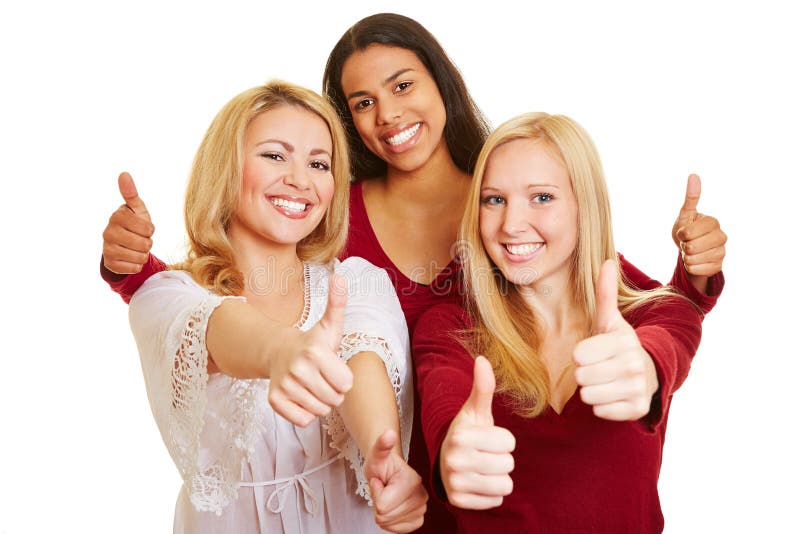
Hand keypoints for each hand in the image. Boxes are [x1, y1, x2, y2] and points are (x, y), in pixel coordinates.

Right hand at [102, 172, 154, 273]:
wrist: (122, 244)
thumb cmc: (133, 223)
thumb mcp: (137, 209)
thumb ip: (131, 193)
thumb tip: (124, 174)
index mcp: (117, 216)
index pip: (148, 228)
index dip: (150, 230)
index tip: (143, 227)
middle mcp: (108, 232)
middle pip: (145, 244)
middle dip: (147, 243)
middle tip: (139, 238)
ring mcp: (107, 248)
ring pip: (140, 257)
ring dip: (143, 254)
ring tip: (135, 248)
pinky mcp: (110, 263)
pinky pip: (134, 268)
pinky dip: (137, 265)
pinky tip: (130, 258)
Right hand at [267, 274, 353, 426]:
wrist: (278, 352)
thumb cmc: (312, 341)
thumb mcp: (329, 325)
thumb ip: (338, 303)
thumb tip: (341, 277)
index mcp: (315, 351)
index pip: (346, 384)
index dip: (343, 378)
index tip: (333, 367)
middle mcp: (298, 369)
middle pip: (334, 400)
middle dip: (333, 392)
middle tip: (322, 377)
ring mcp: (284, 385)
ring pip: (319, 411)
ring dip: (320, 402)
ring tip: (312, 385)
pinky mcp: (275, 401)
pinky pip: (303, 420)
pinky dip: (305, 413)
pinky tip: (302, 396)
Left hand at [365, 430, 427, 532]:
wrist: (389, 471)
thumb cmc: (381, 464)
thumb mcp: (377, 454)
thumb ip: (381, 445)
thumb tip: (388, 433)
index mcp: (413, 481)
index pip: (382, 505)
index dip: (376, 493)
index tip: (381, 480)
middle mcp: (422, 496)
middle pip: (385, 517)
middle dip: (378, 503)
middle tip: (383, 488)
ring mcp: (422, 509)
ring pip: (390, 525)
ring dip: (383, 512)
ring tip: (388, 495)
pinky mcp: (419, 519)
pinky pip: (398, 530)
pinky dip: (390, 522)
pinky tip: (393, 507)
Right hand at [439, 356, 514, 509]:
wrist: (446, 462)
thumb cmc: (468, 434)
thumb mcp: (475, 412)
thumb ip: (482, 387)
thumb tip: (482, 358)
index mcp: (460, 435)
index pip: (509, 441)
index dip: (503, 439)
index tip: (487, 438)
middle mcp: (454, 460)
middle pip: (509, 463)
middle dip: (502, 459)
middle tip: (485, 454)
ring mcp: (455, 483)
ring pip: (505, 484)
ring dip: (499, 477)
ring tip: (483, 469)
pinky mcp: (459, 502)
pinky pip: (496, 500)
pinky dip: (491, 494)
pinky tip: (479, 483)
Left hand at [574, 260, 658, 420]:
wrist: (648, 373)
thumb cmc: (618, 346)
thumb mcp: (610, 321)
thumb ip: (604, 293)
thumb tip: (606, 261)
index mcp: (623, 341)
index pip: (578, 355)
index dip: (581, 355)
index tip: (594, 352)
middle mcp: (634, 364)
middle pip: (581, 376)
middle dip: (585, 374)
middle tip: (599, 368)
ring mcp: (638, 388)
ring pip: (588, 395)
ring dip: (592, 391)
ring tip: (605, 381)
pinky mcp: (637, 409)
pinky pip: (600, 411)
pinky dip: (603, 406)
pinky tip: (614, 395)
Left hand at [671, 174, 726, 290]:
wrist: (691, 249)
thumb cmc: (687, 229)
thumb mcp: (685, 215)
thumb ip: (691, 197)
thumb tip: (694, 175)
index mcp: (713, 222)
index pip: (687, 233)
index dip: (681, 234)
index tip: (684, 232)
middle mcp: (722, 236)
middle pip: (691, 247)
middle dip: (683, 246)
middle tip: (687, 243)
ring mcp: (722, 252)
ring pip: (693, 260)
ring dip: (686, 257)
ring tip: (691, 251)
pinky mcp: (718, 266)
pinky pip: (696, 270)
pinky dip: (690, 267)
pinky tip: (695, 261)